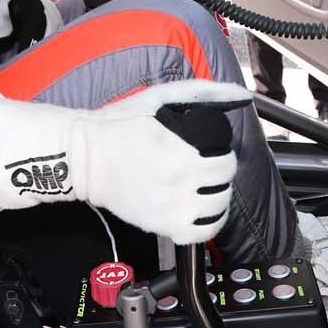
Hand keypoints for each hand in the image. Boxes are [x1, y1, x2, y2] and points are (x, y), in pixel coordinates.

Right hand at [0, 81, 251, 243]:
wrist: (84, 159)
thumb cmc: (120, 125)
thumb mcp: (161, 98)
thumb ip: (204, 93)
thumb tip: (243, 94)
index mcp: (181, 153)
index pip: (226, 164)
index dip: (226, 157)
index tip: (215, 154)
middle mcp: (178, 184)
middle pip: (224, 188)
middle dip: (222, 178)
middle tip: (210, 171)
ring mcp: (169, 209)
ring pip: (216, 212)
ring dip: (218, 201)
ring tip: (207, 191)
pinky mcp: (159, 226)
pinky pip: (199, 234)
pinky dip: (208, 225)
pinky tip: (202, 212)